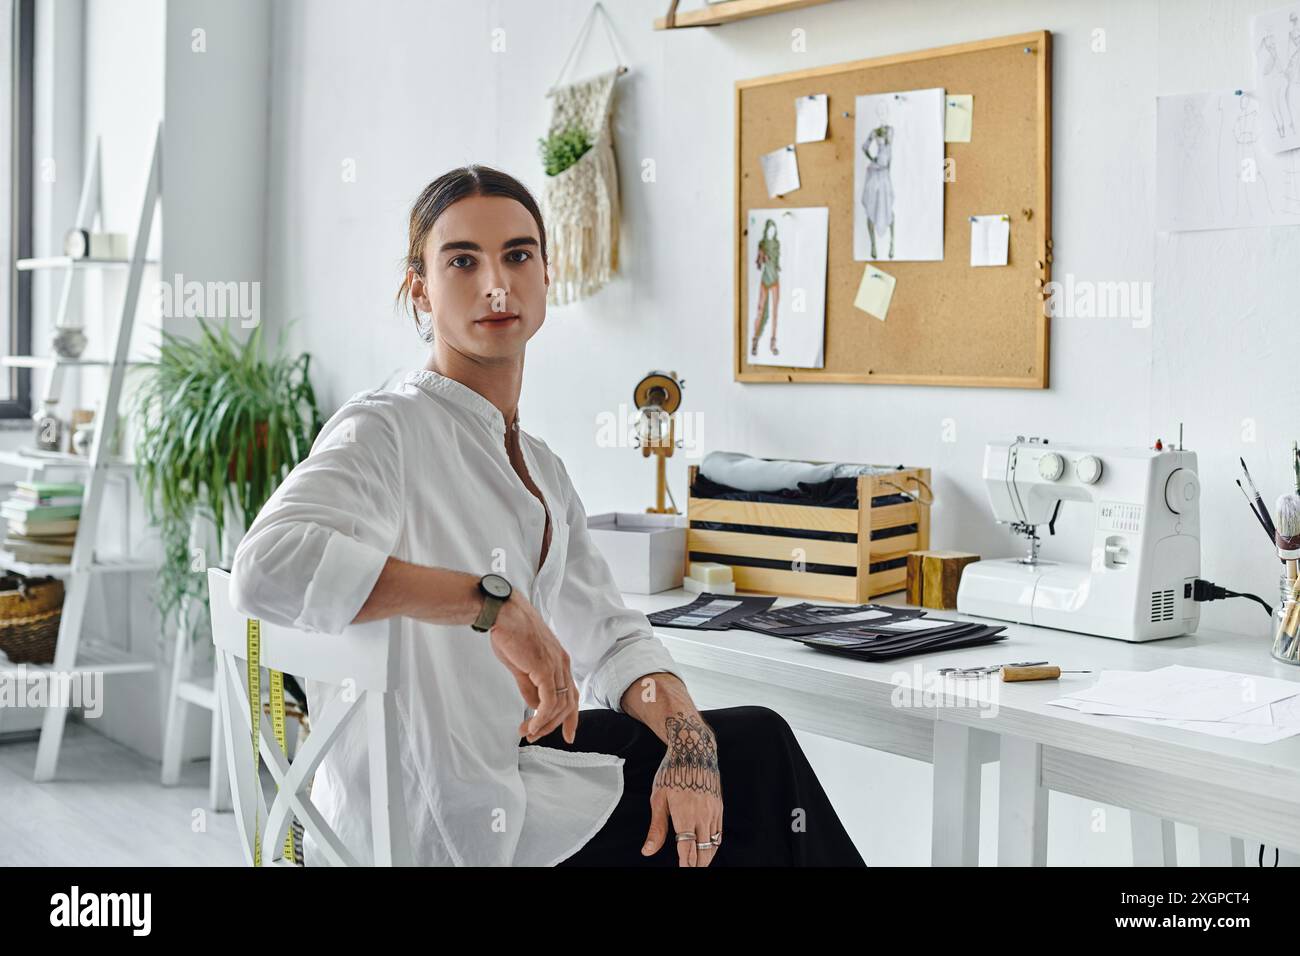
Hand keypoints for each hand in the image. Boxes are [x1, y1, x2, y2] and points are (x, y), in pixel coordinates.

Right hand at [488, 592, 578, 744]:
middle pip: (568, 704)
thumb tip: (535, 707)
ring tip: (527, 733)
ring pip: (559, 705)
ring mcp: (555, 666)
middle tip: (535, 737)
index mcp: (560, 661)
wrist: (503, 613)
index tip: (568, 736)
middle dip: (554, 725)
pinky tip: (531, 725)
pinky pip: (549, 701)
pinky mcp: (544, 668)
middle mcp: (563, 664)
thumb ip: (529, 686)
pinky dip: (541, 717)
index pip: (572, 694)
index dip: (571, 717)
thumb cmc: (510, 634)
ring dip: (543, 724)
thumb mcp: (521, 665)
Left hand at [642, 712, 722, 866]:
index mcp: (685, 815)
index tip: (682, 870)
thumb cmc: (672, 772)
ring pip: (713, 844)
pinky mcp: (719, 806)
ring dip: (706, 857)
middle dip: (696, 864)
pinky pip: (719, 832)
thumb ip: (656, 828)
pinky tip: (708, 849)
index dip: (685, 864)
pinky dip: (714, 845)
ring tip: (699, 864)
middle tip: (689, 870)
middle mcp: (703, 815)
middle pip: (702, 851)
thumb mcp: (658, 798)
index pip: (687, 850)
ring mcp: (713, 811)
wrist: (694, 749)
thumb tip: (647, 851)